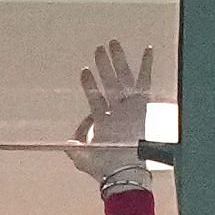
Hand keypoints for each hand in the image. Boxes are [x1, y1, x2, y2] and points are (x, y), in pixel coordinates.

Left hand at [63, 40, 155, 195]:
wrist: (123, 171)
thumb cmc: (104, 168)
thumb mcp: (82, 158)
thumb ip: (74, 149)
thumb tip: (66, 144)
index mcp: (104, 121)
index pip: (95, 98)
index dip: (89, 84)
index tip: (84, 70)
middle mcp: (117, 111)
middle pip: (109, 82)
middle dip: (104, 65)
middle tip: (98, 48)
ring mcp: (129, 107)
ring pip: (123, 78)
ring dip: (118, 60)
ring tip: (112, 42)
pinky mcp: (141, 105)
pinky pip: (145, 81)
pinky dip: (146, 65)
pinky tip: (148, 49)